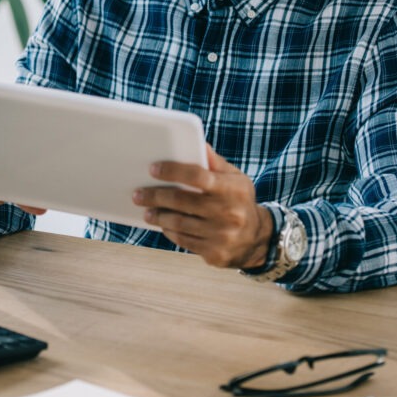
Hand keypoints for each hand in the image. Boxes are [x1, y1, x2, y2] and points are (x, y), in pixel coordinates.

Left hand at [132, 144, 272, 269]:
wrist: (258, 240)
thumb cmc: (239, 201)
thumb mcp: (235, 179)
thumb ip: (215, 162)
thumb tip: (199, 143)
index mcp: (231, 189)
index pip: (197, 176)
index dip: (172, 171)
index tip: (153, 169)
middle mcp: (227, 212)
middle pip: (182, 201)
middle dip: (155, 196)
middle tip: (138, 193)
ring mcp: (221, 235)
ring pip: (179, 223)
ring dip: (158, 216)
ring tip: (146, 210)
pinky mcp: (214, 253)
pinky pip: (183, 240)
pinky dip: (169, 231)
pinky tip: (162, 224)